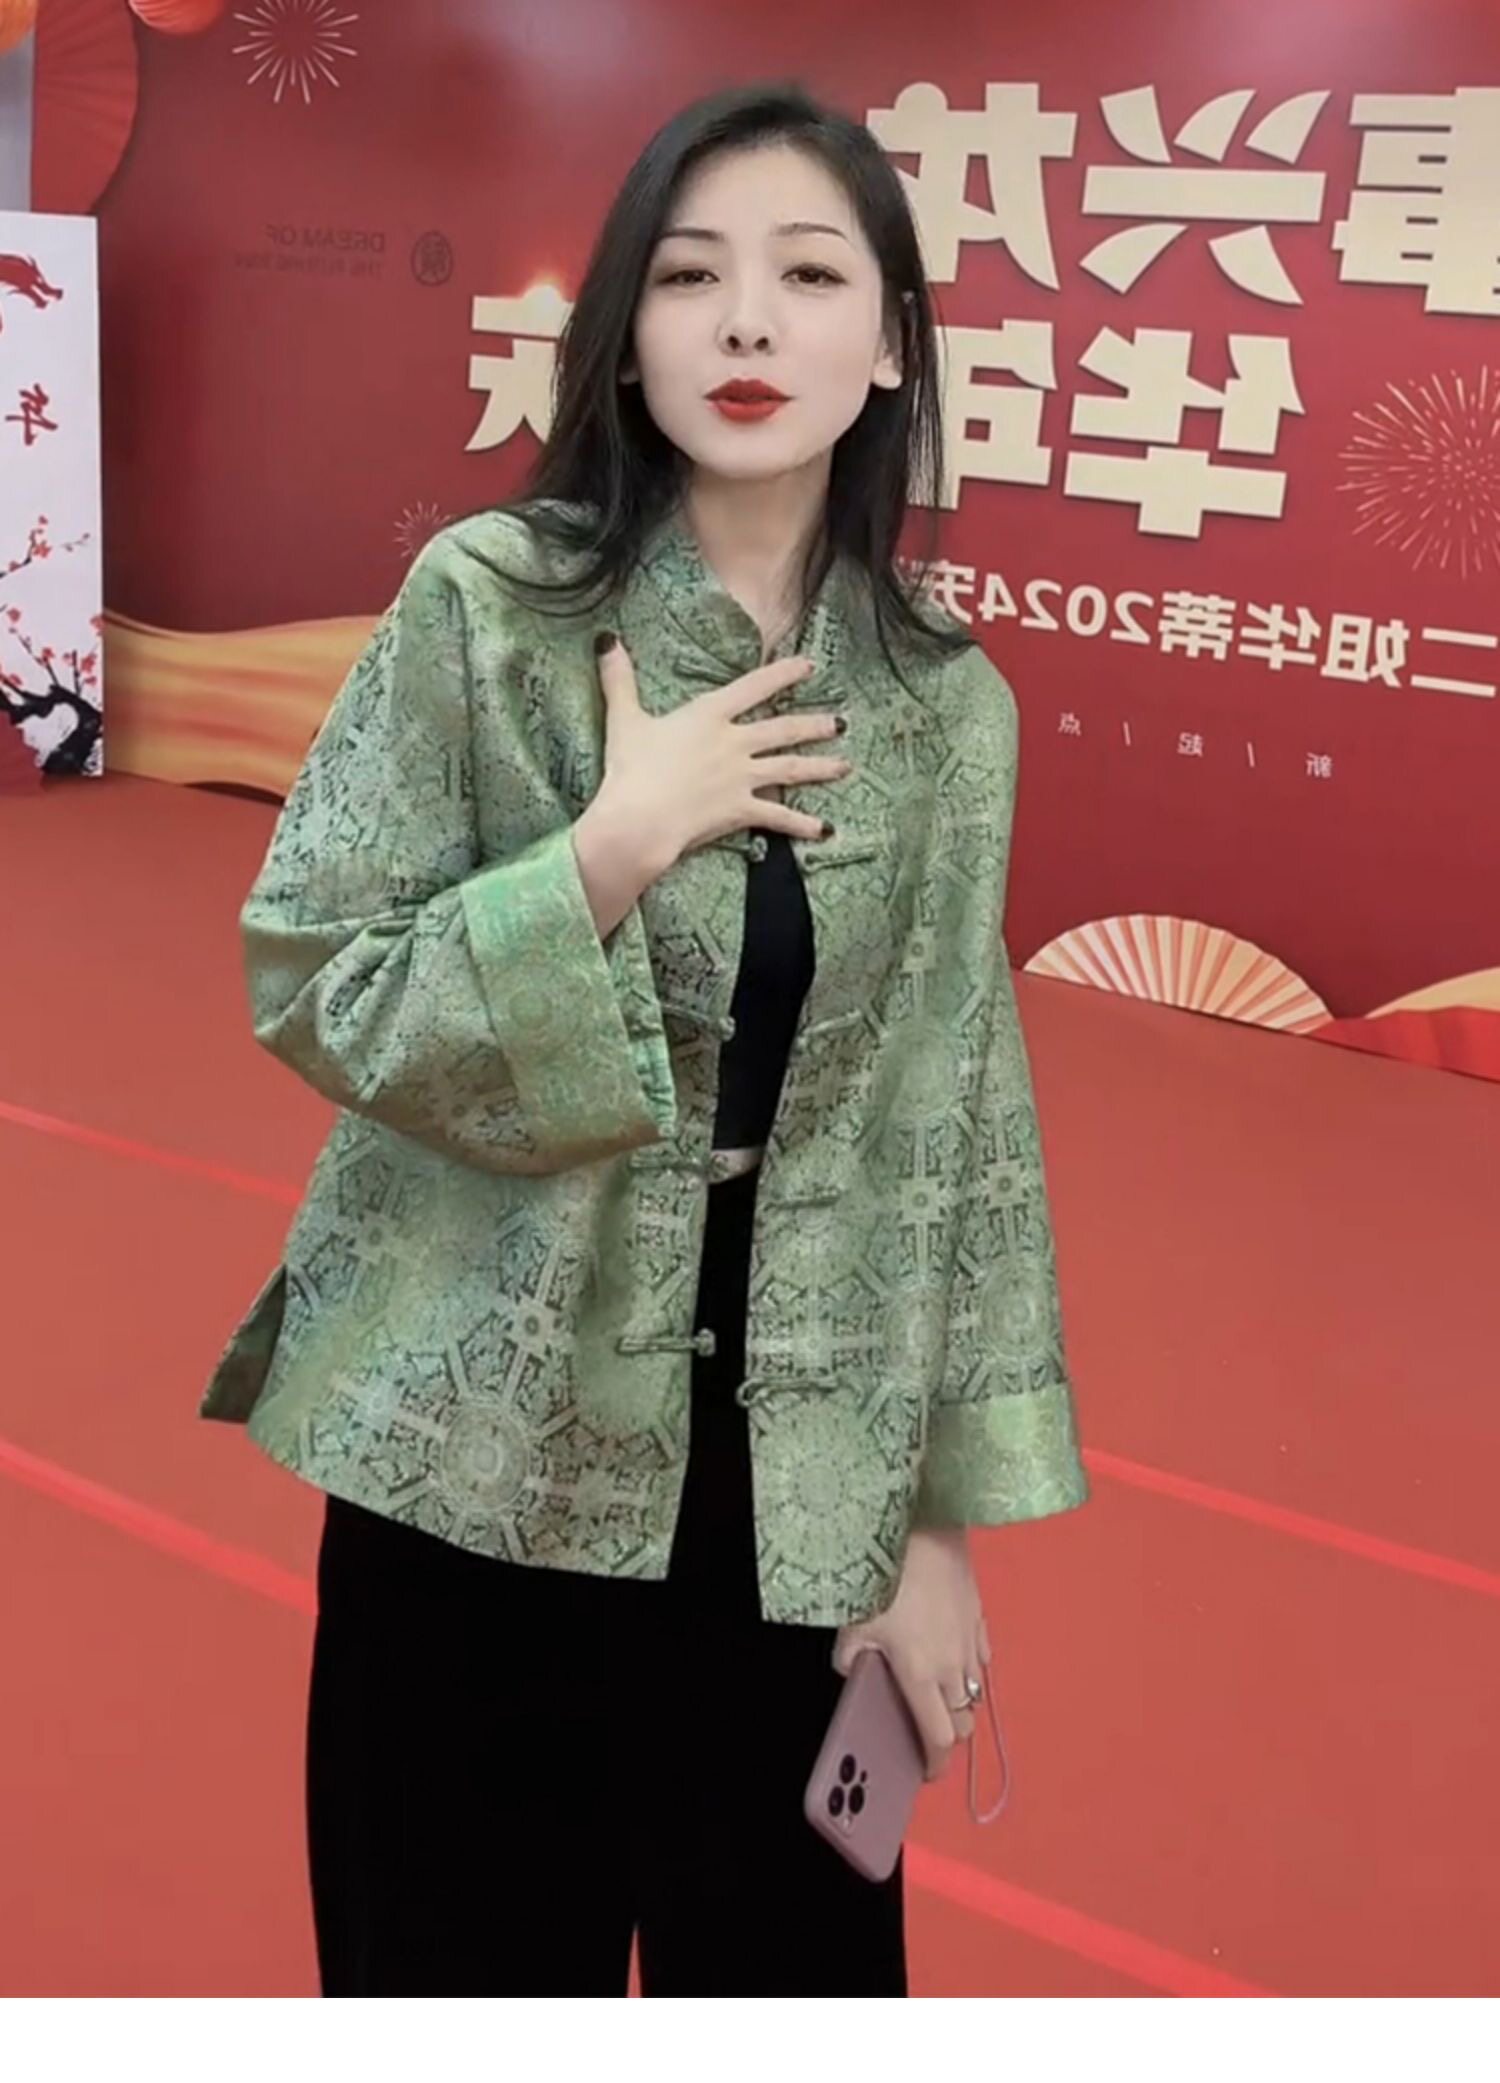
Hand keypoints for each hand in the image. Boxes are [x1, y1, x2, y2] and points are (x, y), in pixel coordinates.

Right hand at [591, 632, 852, 868]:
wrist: (639, 819)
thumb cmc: (630, 769)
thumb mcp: (623, 719)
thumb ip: (619, 679)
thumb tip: (606, 638)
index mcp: (708, 715)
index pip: (754, 686)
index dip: (783, 674)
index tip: (809, 666)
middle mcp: (734, 742)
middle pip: (783, 729)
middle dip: (814, 724)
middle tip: (840, 722)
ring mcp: (742, 777)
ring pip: (791, 768)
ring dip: (820, 766)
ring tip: (845, 765)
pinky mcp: (741, 810)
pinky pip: (779, 817)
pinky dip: (803, 825)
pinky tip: (826, 829)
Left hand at [832, 1528, 992, 1781]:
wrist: (924, 1527)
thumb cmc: (886, 1577)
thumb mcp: (852, 1622)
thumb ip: (849, 1658)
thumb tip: (852, 1671)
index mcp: (920, 1675)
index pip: (940, 1737)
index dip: (936, 1762)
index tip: (927, 1771)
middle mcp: (952, 1666)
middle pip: (963, 1720)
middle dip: (949, 1734)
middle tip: (928, 1730)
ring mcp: (970, 1641)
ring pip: (974, 1690)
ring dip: (959, 1700)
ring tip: (937, 1693)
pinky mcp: (979, 1617)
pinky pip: (981, 1656)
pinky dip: (970, 1667)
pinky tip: (954, 1656)